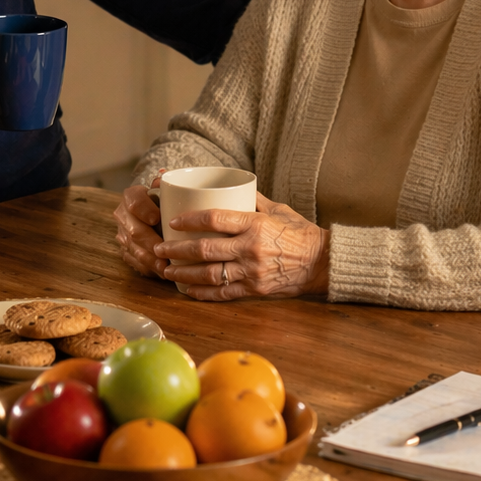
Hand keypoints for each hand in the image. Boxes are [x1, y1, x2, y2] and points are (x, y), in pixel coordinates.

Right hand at [114, 174, 172, 280]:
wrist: (151, 212)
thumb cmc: (163, 202)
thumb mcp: (165, 191)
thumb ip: (166, 186)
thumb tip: (164, 176)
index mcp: (131, 196)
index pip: (134, 202)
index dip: (144, 210)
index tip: (156, 218)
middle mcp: (123, 215)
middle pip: (134, 230)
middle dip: (150, 243)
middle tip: (165, 251)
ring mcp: (122, 235)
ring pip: (133, 249)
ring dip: (149, 260)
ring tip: (165, 268)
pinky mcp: (125, 251)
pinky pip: (134, 262)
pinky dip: (148, 269)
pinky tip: (161, 273)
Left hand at [152, 191, 329, 300]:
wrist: (321, 262)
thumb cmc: (299, 232)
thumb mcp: (277, 208)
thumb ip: (252, 199)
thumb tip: (227, 187)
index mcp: (255, 224)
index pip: (215, 218)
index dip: (190, 220)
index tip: (173, 220)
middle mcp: (251, 248)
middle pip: (205, 249)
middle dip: (177, 249)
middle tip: (159, 247)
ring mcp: (252, 272)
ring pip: (209, 274)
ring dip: (183, 273)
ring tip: (166, 269)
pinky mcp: (254, 290)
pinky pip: (222, 293)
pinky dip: (202, 293)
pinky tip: (187, 290)